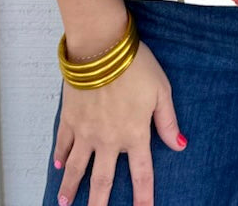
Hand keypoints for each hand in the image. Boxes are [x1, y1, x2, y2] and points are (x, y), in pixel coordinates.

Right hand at [54, 41, 186, 205]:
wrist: (101, 47)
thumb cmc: (135, 65)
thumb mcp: (161, 91)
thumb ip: (168, 122)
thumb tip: (180, 145)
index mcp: (134, 134)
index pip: (142, 175)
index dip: (143, 198)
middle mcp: (108, 139)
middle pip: (103, 181)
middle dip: (98, 204)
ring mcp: (86, 131)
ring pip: (77, 167)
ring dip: (71, 187)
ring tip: (64, 203)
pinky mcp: (70, 117)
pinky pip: (63, 142)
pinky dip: (60, 155)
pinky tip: (58, 164)